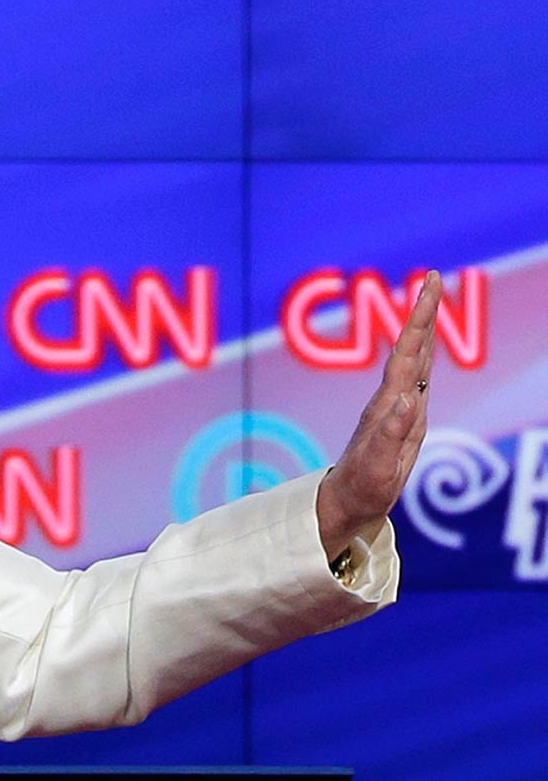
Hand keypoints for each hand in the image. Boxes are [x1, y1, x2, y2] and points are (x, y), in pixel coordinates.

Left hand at [316, 269, 442, 561]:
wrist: (347, 502)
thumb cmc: (362, 487)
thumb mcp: (380, 465)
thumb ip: (393, 432)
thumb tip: (409, 397)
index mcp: (389, 403)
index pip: (408, 350)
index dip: (420, 318)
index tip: (430, 285)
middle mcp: (392, 398)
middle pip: (412, 346)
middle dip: (424, 312)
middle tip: (434, 278)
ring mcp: (396, 407)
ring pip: (415, 359)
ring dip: (425, 329)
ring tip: (432, 302)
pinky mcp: (402, 419)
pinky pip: (418, 378)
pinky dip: (425, 357)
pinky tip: (427, 350)